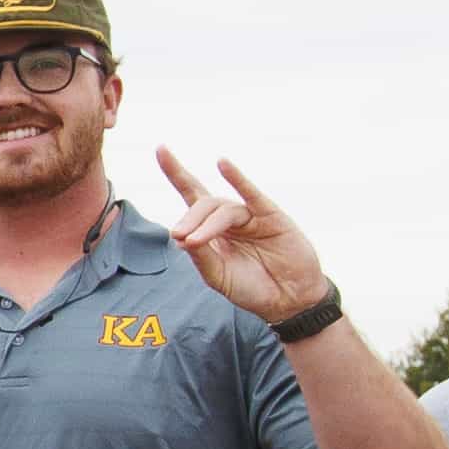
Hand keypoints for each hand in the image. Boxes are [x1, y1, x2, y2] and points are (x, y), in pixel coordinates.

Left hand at [149, 146, 328, 325]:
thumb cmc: (251, 287)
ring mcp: (251, 215)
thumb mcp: (217, 276)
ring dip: (205, 224)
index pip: (191, 195)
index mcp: (212, 229)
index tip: (161, 148)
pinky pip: (252, 195)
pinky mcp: (271, 216)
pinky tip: (223, 164)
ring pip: (222, 209)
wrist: (287, 300)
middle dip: (189, 218)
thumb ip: (200, 256)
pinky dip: (237, 179)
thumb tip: (179, 235)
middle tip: (179, 236)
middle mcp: (229, 218)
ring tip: (193, 240)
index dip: (176, 172)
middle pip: (202, 204)